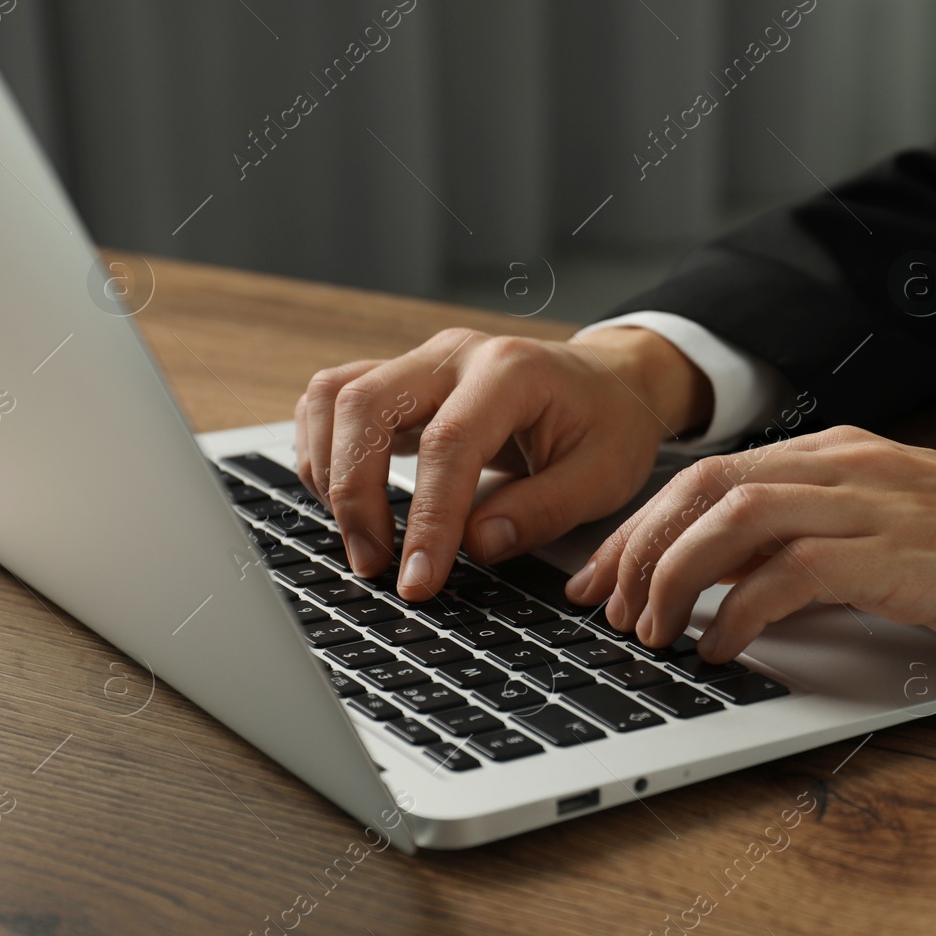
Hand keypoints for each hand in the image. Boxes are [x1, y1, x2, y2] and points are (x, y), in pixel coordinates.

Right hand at [294, 326, 712, 599]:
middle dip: (356, 495)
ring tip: (357, 537)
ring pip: (335, 396)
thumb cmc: (609, 425)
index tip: (419, 579)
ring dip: (329, 470)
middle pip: (366, 406)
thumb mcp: (603, 476)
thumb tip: (475, 546)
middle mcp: (454, 355)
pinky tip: (344, 500)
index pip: (449, 444)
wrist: (611, 382)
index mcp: (511, 372)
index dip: (428, 518)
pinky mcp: (402, 380)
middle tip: (375, 565)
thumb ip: (542, 511)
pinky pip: (334, 400)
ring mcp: (422, 362)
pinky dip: (324, 449)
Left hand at [564, 426, 935, 660]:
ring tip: (650, 629)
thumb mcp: (895, 532)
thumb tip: (742, 591)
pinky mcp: (898, 551)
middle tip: (602, 606)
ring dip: (674, 576)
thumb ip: (821, 545)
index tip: (603, 573)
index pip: (710, 476)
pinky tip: (721, 648)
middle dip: (637, 547)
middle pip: (703, 487)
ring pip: (733, 517)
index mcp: (838, 455)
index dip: (642, 524)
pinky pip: (790, 573)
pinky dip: (739, 611)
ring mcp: (872, 502)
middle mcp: (846, 465)